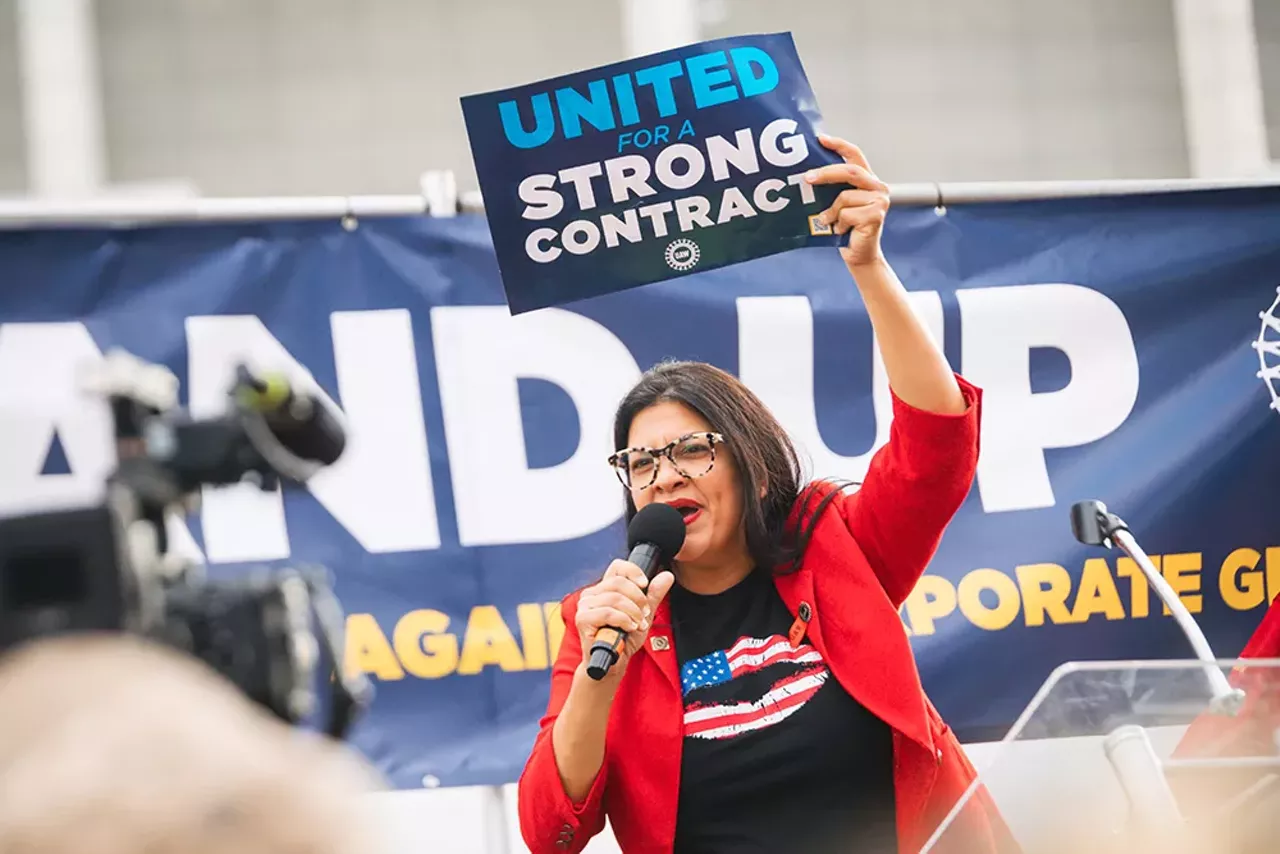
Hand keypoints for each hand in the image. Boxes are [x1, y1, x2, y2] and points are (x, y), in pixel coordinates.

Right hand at [575, 559, 675, 676]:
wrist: (613, 663)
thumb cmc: (624, 639)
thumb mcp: (643, 615)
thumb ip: (653, 595)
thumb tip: (667, 576)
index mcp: (605, 589)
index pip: (617, 567)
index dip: (633, 571)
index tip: (645, 584)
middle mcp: (592, 594)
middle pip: (619, 582)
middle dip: (638, 599)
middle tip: (644, 615)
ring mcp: (585, 606)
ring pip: (615, 598)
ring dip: (633, 613)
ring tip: (637, 625)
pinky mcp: (583, 619)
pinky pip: (608, 612)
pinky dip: (623, 620)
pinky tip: (629, 628)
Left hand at [806, 134, 889, 268]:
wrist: (859, 255)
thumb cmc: (845, 229)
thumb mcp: (837, 204)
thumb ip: (832, 189)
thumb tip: (807, 175)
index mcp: (868, 180)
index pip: (855, 155)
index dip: (838, 145)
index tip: (821, 139)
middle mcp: (878, 187)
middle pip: (849, 172)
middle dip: (825, 173)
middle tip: (807, 178)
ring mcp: (880, 200)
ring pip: (844, 196)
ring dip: (831, 212)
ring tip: (831, 222)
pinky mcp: (876, 215)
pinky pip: (846, 214)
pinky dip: (838, 224)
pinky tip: (841, 231)